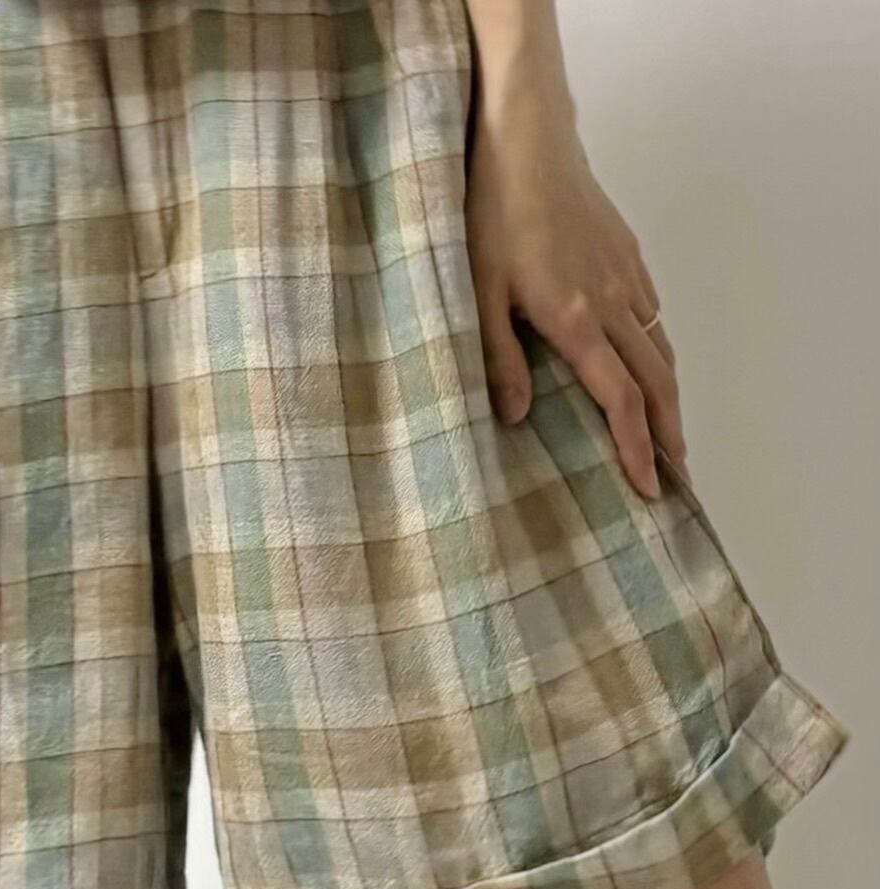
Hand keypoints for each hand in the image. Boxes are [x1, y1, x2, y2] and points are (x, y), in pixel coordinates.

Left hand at [465, 99, 688, 499]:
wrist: (527, 136)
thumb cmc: (493, 212)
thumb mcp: (479, 292)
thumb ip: (499, 358)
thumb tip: (517, 417)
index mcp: (576, 320)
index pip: (622, 400)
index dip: (638, 448)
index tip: (650, 486)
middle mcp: (612, 302)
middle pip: (657, 381)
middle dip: (669, 433)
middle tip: (676, 475)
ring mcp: (623, 274)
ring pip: (660, 347)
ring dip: (669, 395)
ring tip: (669, 431)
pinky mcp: (623, 252)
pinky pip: (651, 313)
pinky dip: (658, 349)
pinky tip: (648, 362)